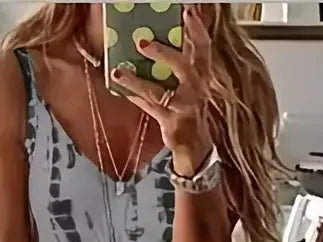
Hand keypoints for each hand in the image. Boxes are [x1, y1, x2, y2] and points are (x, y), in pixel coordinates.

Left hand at [112, 5, 212, 176]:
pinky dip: (134, 97)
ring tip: (119, 70)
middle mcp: (197, 89)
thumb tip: (150, 41)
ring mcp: (185, 107)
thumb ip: (175, 64)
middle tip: (141, 42)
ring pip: (159, 91)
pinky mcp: (173, 123)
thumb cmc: (188, 110)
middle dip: (163, 52)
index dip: (197, 30)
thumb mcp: (187, 84)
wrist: (196, 147)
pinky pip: (150, 107)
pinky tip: (120, 88)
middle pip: (184, 67)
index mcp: (202, 75)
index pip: (203, 49)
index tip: (187, 12)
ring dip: (137, 81)